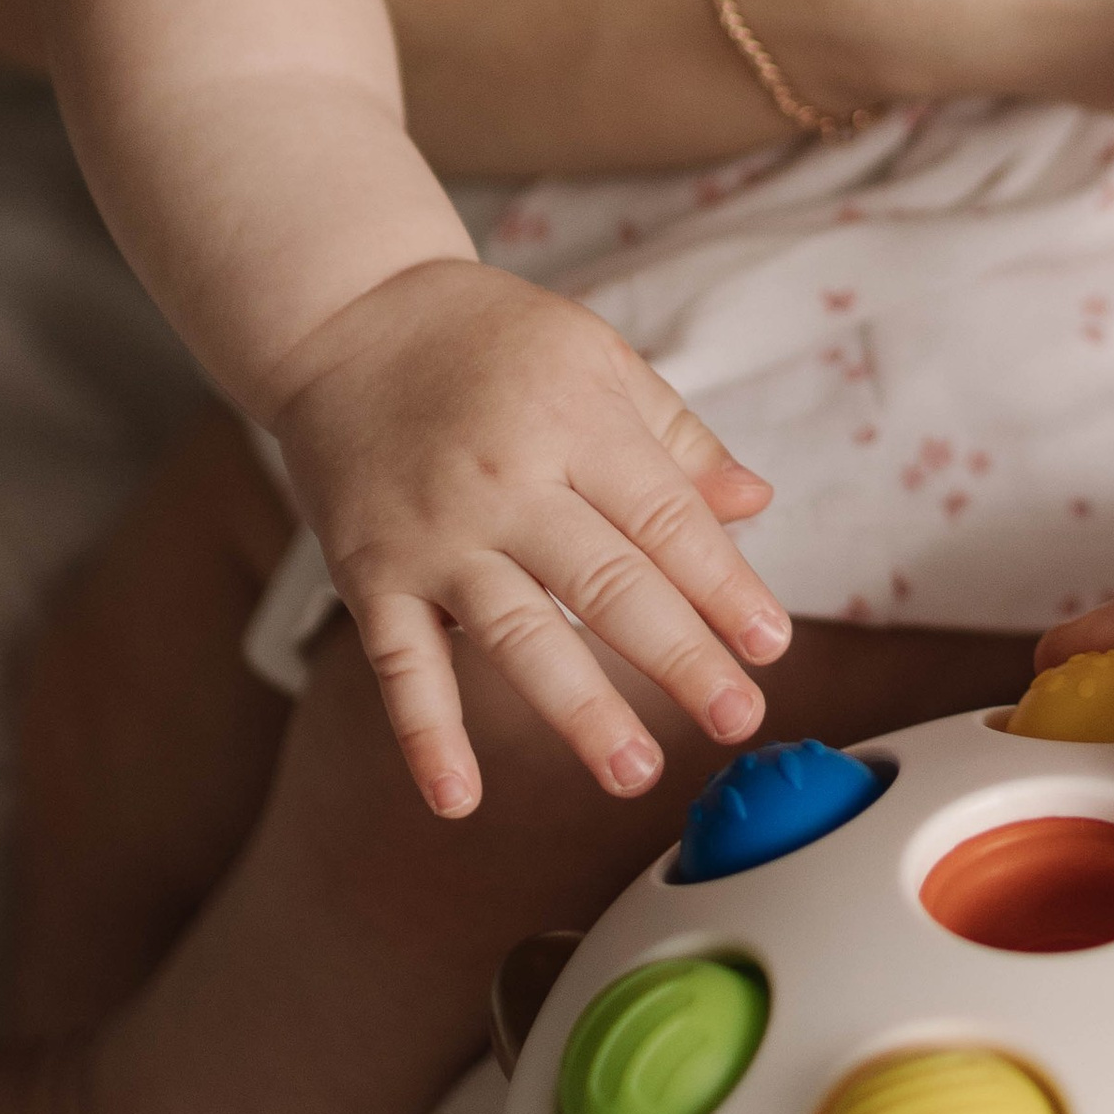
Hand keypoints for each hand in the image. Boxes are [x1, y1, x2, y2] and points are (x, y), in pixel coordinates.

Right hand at [269, 259, 789, 817]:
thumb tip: (755, 503)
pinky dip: (426, 734)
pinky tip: (459, 798)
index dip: (724, 587)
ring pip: (516, 634)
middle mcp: (507, 480)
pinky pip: (399, 664)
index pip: (666, 521)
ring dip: (577, 710)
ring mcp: (434, 533)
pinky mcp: (369, 571)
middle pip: (607, 585)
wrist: (344, 315)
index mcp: (576, 421)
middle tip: (735, 718)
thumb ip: (676, 438)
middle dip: (679, 659)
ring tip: (633, 770)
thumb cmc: (487, 338)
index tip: (769, 647)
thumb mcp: (596, 357)